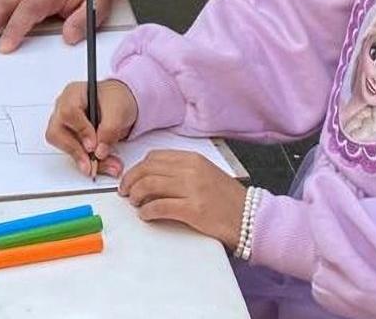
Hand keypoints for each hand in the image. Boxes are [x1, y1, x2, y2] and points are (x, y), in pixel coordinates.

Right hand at [46, 79, 137, 176]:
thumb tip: (99, 152)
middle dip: (75, 151)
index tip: (93, 145)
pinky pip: (73, 153)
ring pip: (63, 146)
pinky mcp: (71, 138)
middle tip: (92, 165)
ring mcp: (65, 124)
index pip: (68, 113)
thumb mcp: (119, 110)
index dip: (80, 131)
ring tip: (104, 165)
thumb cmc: (117, 99)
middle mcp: (63, 108)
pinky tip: (103, 163)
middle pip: (56, 133)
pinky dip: (88, 161)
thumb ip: (109, 130)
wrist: (122, 105)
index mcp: (73, 94)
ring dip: (84, 159)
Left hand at [118, 151, 246, 249]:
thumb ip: (182, 172)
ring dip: (136, 195)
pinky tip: (145, 215)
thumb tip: (151, 177)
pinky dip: (146, 211)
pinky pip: (159, 206)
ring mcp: (192, 189)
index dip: (137, 168)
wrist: (250, 217)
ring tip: (135, 203)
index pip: (154, 157)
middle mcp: (191, 170)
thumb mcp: (206, 174)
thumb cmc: (228, 199)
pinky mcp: (192, 209)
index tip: (131, 178)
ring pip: (149, 185)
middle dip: (130, 181)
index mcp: (194, 159)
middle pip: (147, 169)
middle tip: (125, 192)